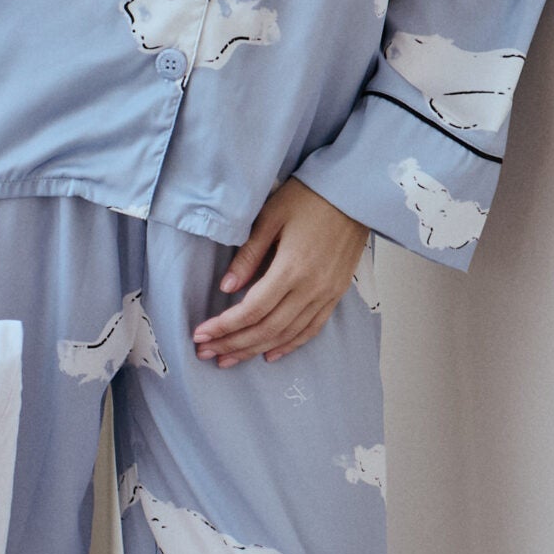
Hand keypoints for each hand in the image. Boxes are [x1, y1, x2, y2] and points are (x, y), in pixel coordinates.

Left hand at [192, 179, 367, 367]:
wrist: (353, 194)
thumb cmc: (309, 198)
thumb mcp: (270, 218)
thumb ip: (248, 255)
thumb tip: (227, 288)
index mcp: (292, 268)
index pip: (252, 309)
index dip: (224, 326)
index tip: (201, 335)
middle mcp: (311, 288)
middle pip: (266, 328)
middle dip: (233, 344)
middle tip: (206, 352)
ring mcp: (326, 294)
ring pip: (287, 334)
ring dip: (255, 350)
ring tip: (229, 359)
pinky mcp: (336, 294)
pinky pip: (311, 328)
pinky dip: (289, 345)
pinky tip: (269, 354)